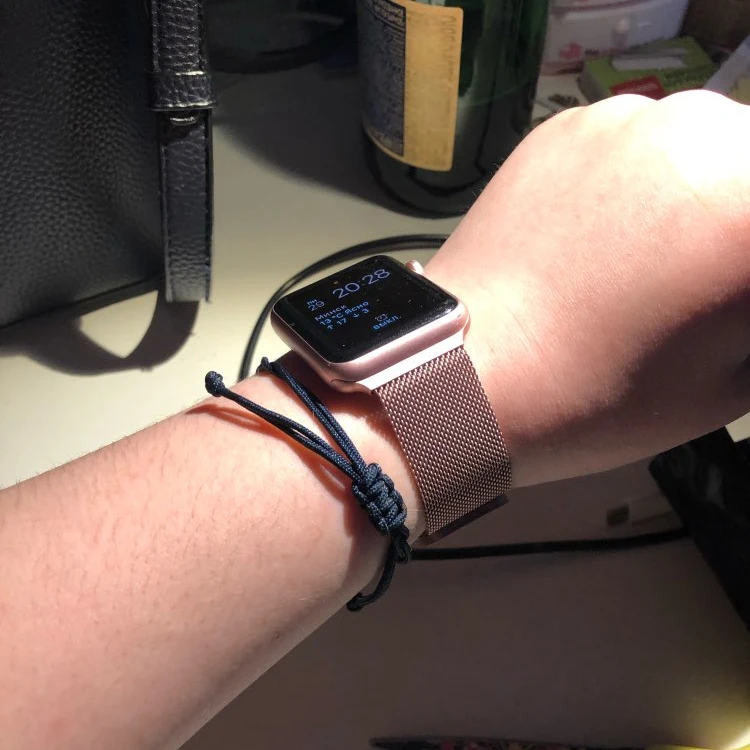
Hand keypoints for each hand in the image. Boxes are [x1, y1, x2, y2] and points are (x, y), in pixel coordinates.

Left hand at [427, 91, 749, 485]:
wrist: (467, 371)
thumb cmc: (595, 398)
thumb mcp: (731, 383)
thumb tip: (738, 283)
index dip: (743, 281)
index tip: (729, 304)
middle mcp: (704, 134)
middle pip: (748, 176)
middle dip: (738, 227)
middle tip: (698, 284)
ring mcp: (625, 119)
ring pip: (701, 147)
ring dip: (696, 193)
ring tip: (645, 260)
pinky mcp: (564, 125)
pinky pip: (631, 143)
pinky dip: (632, 181)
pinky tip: (595, 235)